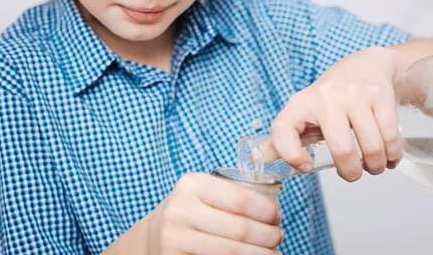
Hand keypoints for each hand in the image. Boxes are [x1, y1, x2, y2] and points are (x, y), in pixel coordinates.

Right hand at [145, 173, 282, 254]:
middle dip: (268, 236)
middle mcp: (180, 210)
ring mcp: (175, 238)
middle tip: (279, 236)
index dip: (266, 211)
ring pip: (232, 252)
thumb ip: (231, 194)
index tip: (278, 217)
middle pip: (240, 229)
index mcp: (192, 185)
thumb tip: (275, 211)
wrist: (153, 236)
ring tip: (273, 253)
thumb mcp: (204, 192)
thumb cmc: (190, 211)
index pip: (240, 199)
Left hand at [270, 47, 402, 181]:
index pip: (283, 128)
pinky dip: (393, 155)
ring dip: (376, 166)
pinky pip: (390, 136)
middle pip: (341, 149)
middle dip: (352, 173)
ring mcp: (355, 94)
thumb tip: (258, 159)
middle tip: (354, 174)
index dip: (291, 155)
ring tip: (374, 166)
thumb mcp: (304, 111)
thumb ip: (285, 136)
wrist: (365, 64)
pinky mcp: (380, 94)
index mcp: (301, 104)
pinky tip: (389, 156)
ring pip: (371, 146)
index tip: (307, 167)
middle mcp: (326, 97)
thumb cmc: (330, 97)